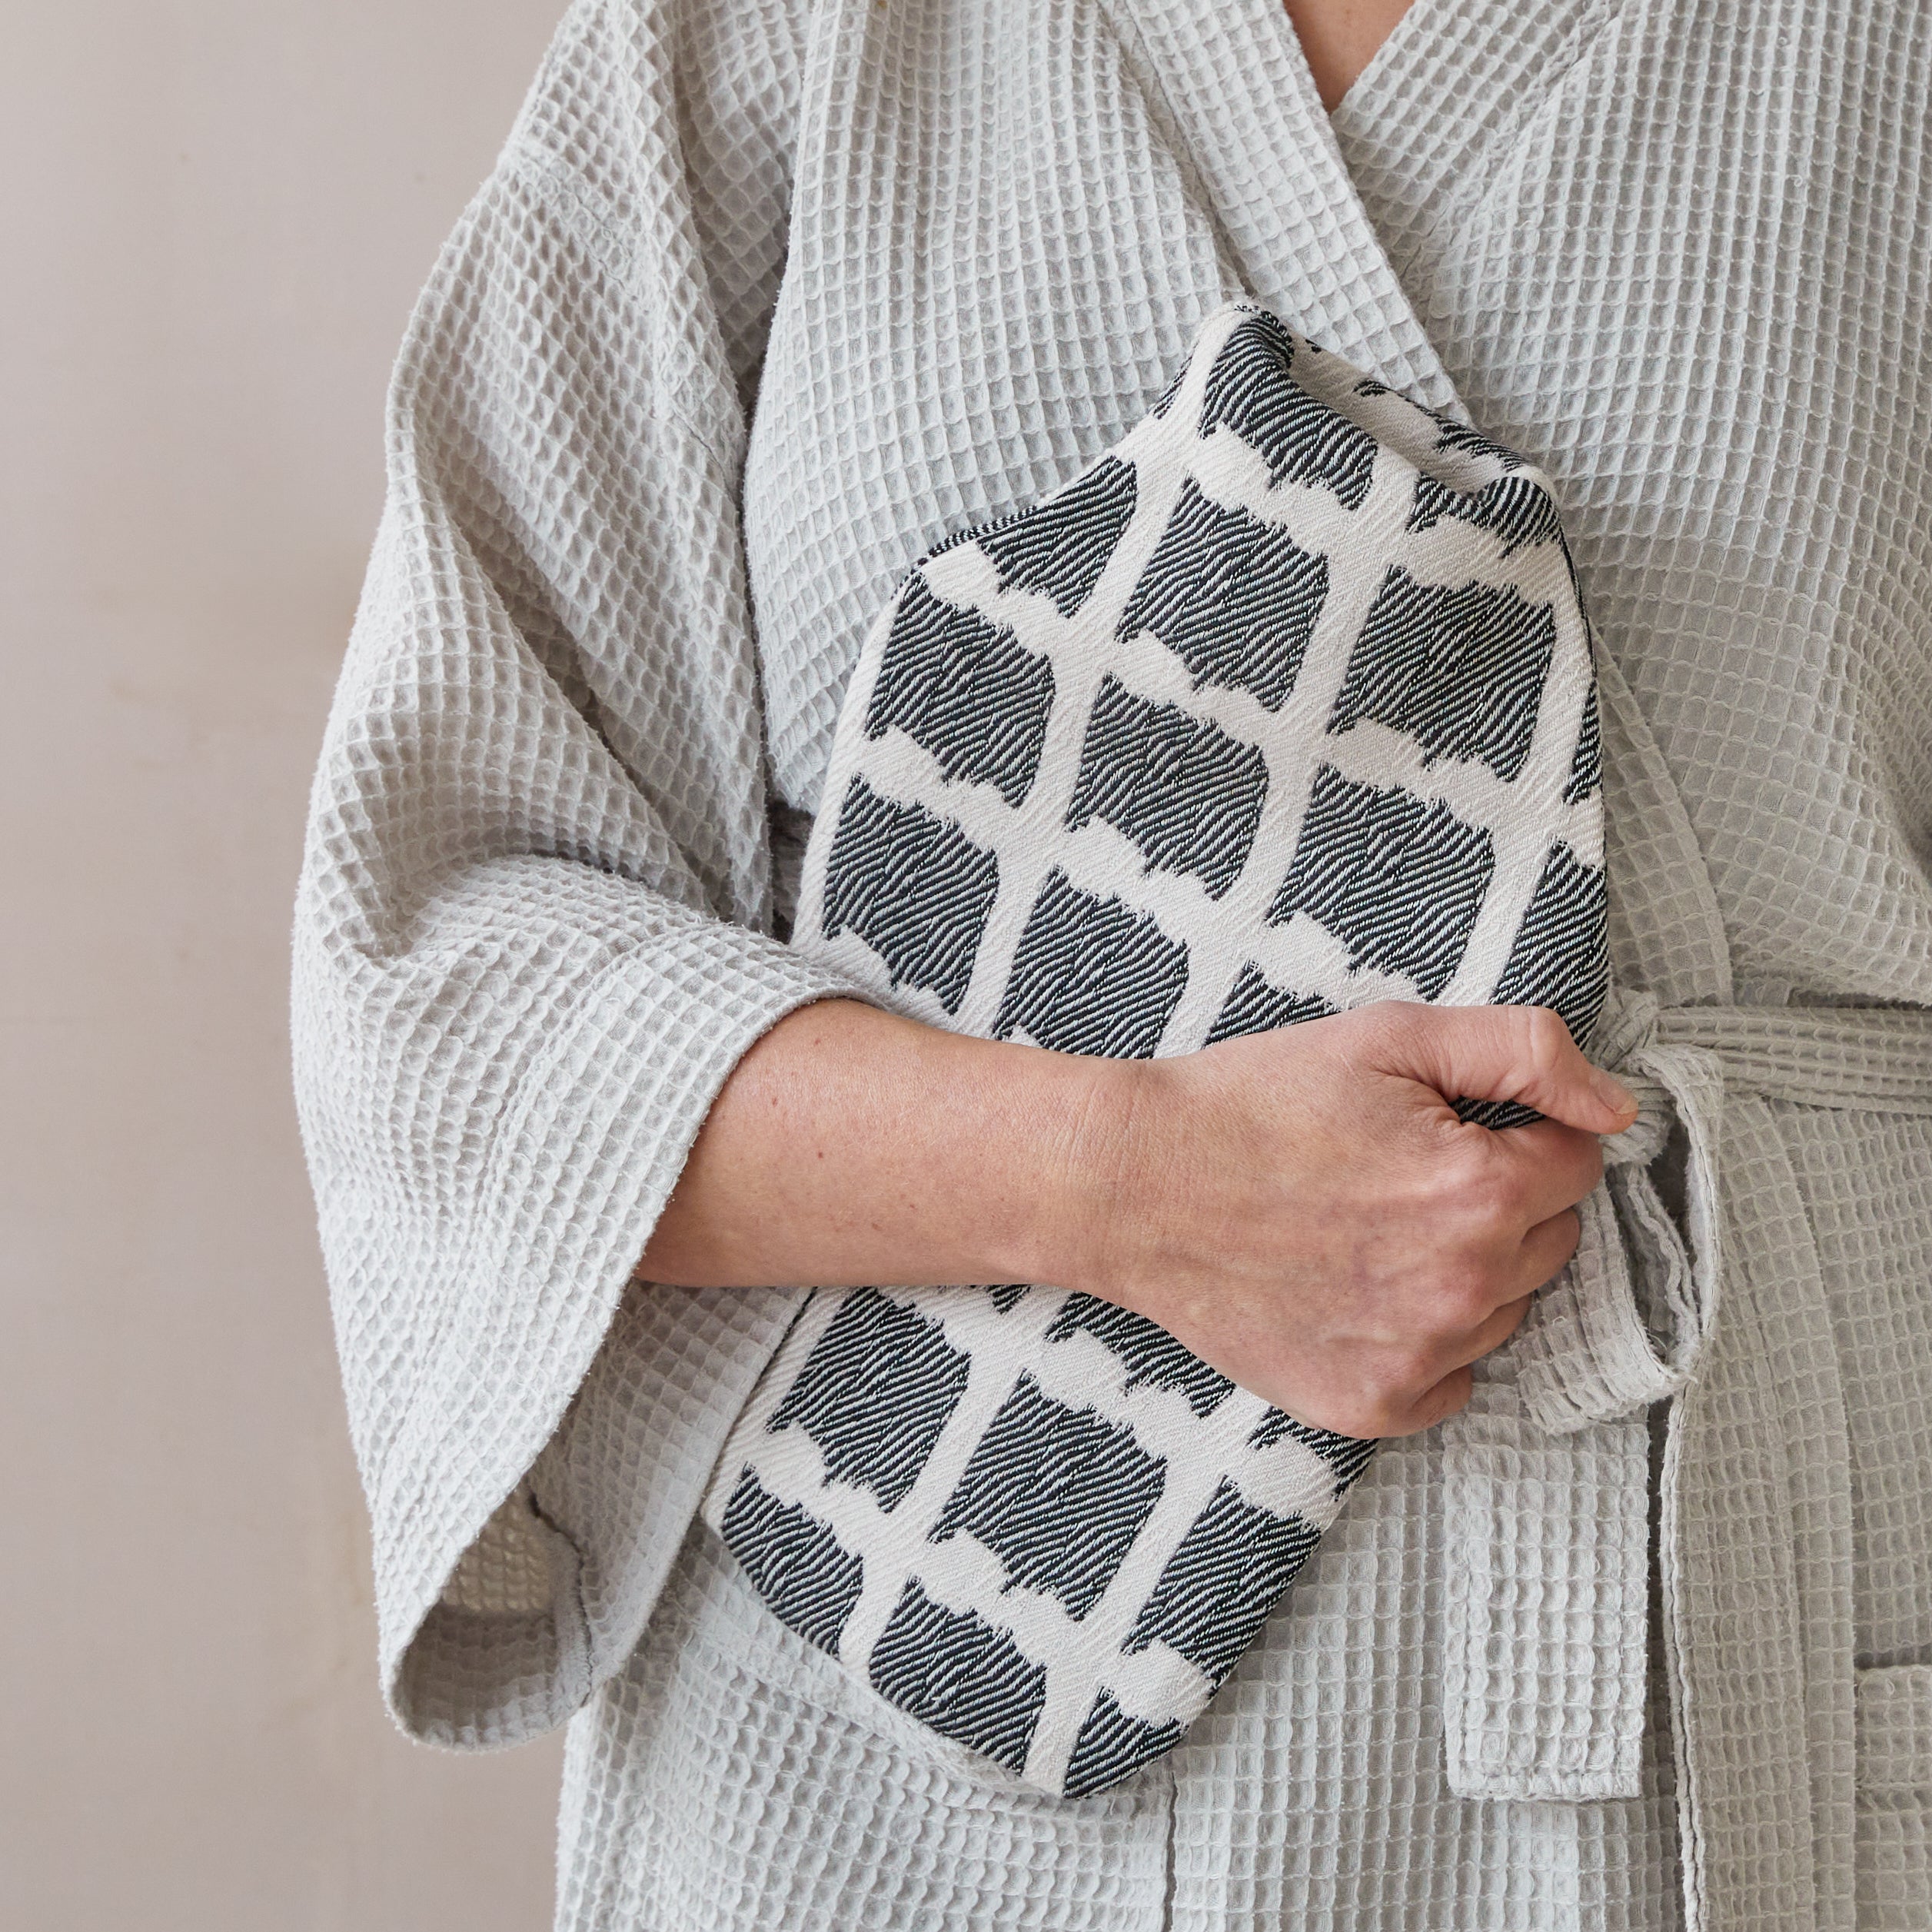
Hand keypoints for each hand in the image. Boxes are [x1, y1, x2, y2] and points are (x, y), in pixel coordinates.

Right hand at [1062, 1004, 1635, 1437]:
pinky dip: (1425, 1339)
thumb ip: (1524, 1052)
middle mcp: (1462, 1291)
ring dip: (1466, 1270)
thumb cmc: (1255, 1102)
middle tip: (1402, 1169)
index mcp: (1479, 1194)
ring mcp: (1416, 1359)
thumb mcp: (1390, 1037)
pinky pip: (1453, 1379)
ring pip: (1505, 1310)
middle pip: (1550, 1240)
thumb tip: (1615, 1108)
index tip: (1447, 1124)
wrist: (1135, 1185)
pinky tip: (1359, 1288)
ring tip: (1370, 1226)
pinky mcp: (1370, 1407)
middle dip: (1499, 1199)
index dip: (1518, 1131)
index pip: (1576, 1163)